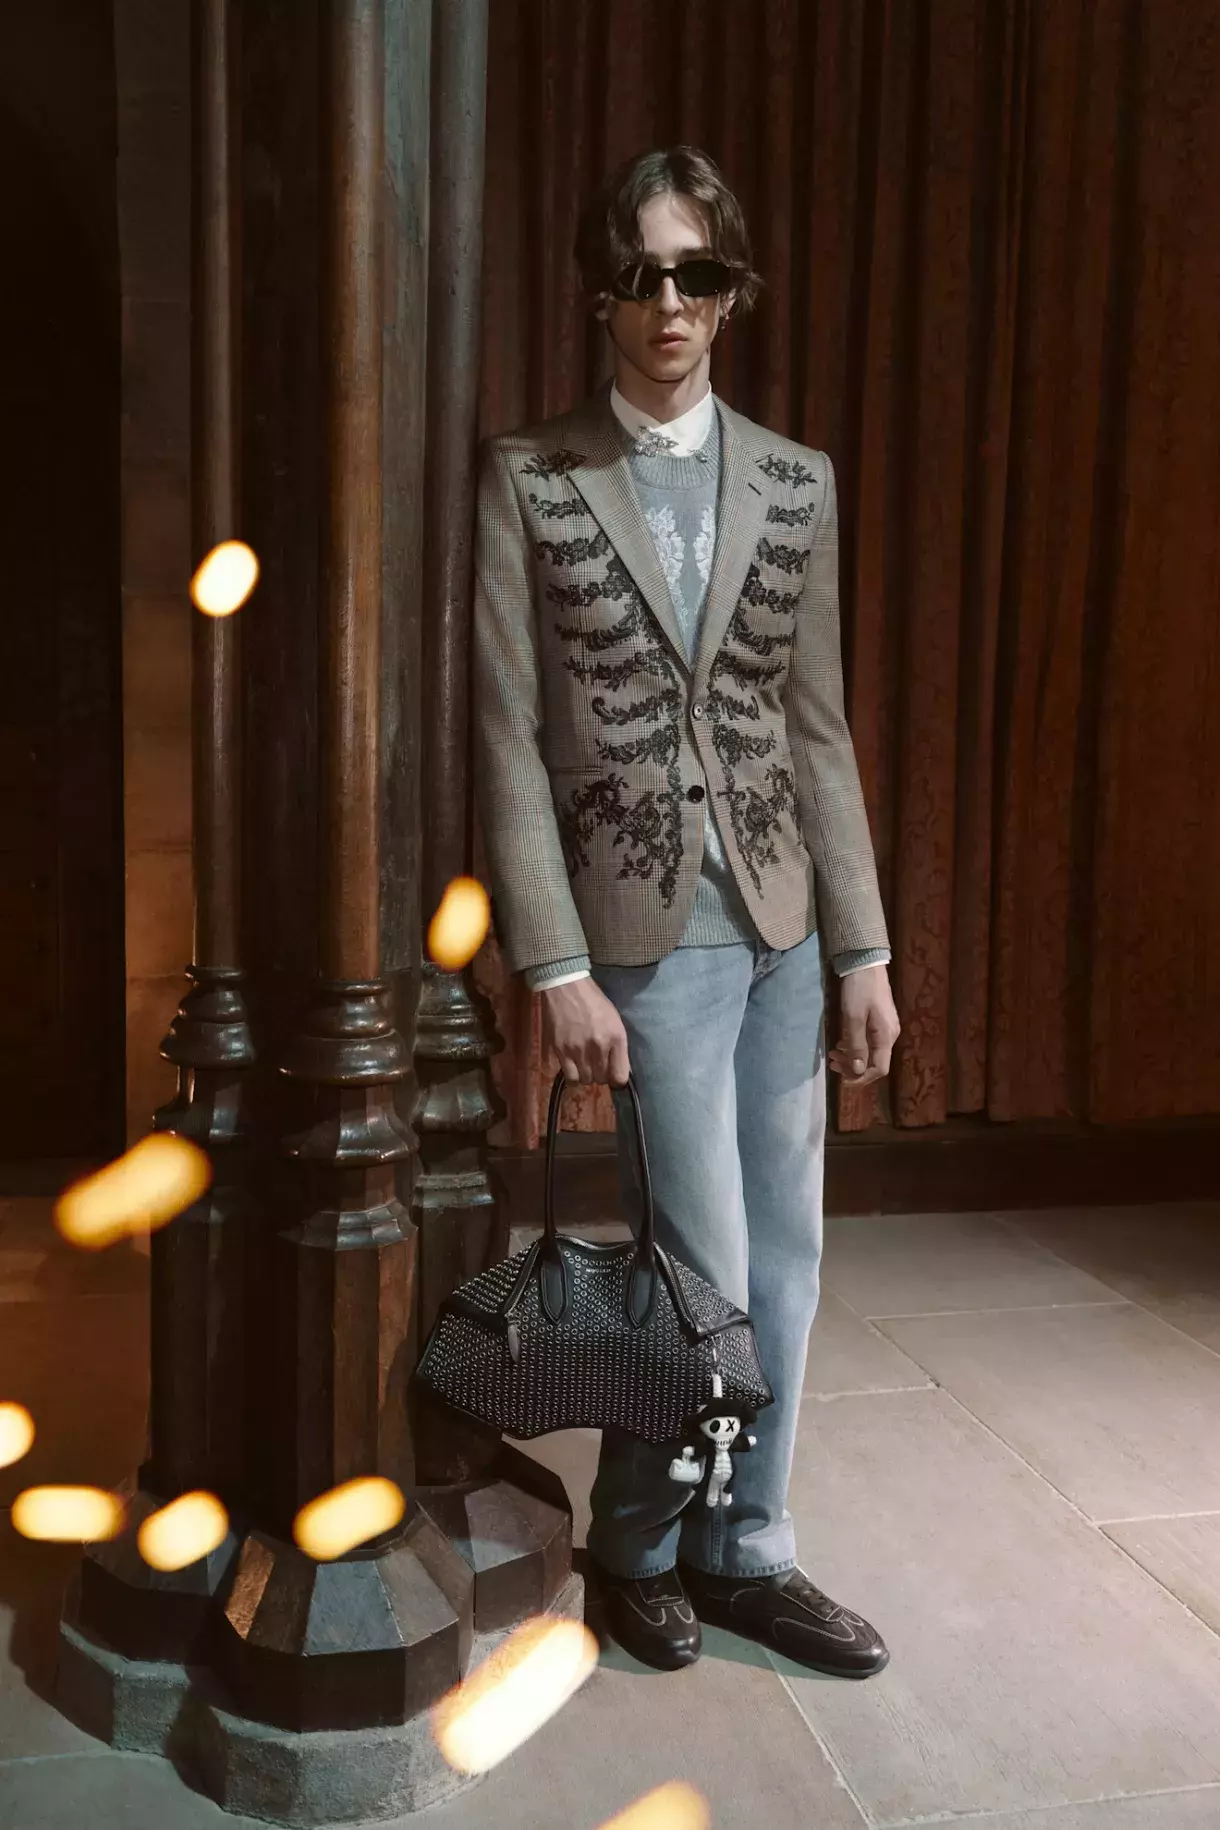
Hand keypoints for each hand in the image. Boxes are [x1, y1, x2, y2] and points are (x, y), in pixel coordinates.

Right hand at [540, 977, 630, 1085]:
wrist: (566, 987)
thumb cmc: (593, 1001)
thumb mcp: (614, 1020)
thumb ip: (618, 1045)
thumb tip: (620, 1068)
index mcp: (616, 1037)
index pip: (620, 1076)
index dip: (617, 1080)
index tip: (613, 1075)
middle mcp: (599, 1047)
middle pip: (602, 1079)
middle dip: (601, 1075)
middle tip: (597, 1064)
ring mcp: (579, 1050)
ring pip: (587, 1080)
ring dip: (587, 1075)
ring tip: (584, 1064)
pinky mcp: (561, 1051)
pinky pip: (571, 1077)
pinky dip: (573, 1076)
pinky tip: (574, 1067)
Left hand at [828, 962, 899, 1086]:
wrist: (866, 963)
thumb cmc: (859, 990)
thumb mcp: (853, 1018)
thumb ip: (856, 1045)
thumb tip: (857, 1070)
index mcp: (886, 1037)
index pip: (879, 1069)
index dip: (861, 1079)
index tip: (842, 1081)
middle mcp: (890, 1035)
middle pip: (874, 1062)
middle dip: (852, 1068)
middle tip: (831, 1063)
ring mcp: (885, 1027)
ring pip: (870, 1052)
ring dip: (851, 1057)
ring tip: (832, 1054)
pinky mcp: (879, 1020)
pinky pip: (868, 1041)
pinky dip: (854, 1046)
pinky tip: (841, 1043)